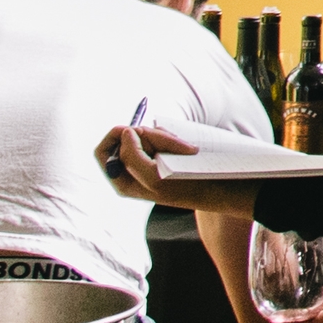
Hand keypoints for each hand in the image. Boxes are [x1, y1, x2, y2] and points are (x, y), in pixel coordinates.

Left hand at [103, 124, 257, 218]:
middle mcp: (133, 171)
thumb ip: (132, 156)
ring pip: (147, 135)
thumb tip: (125, 133)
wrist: (218, 192)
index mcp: (123, 180)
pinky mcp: (166, 155)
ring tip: (185, 150)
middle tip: (172, 143)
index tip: (132, 131)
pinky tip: (187, 148)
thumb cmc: (187, 188)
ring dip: (165, 137)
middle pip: (129, 138)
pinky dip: (173, 138)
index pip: (104, 151)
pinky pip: (161, 137)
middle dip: (149, 135)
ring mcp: (150, 161)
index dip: (115, 137)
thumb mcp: (154, 177)